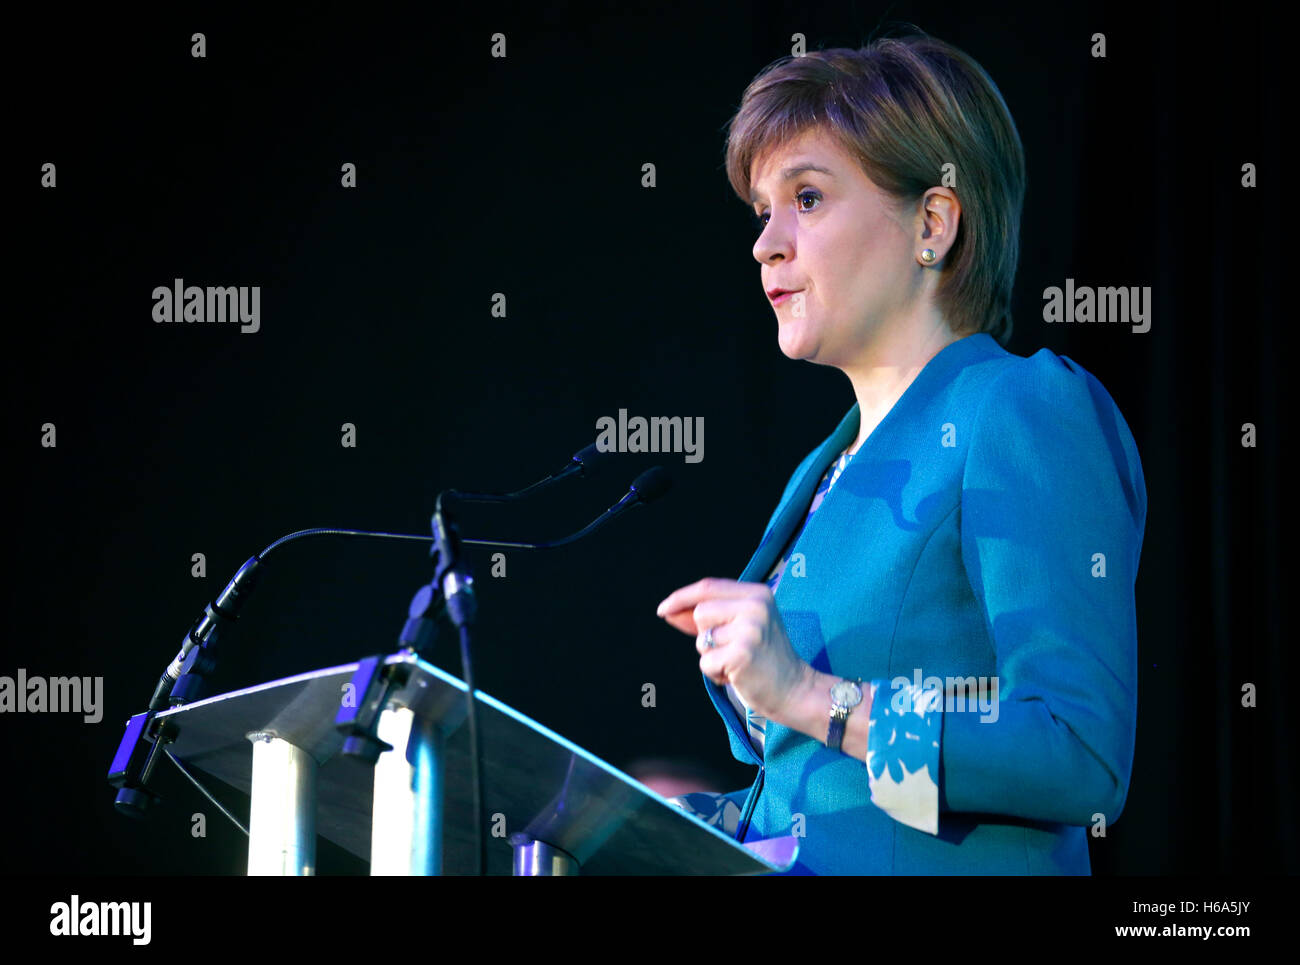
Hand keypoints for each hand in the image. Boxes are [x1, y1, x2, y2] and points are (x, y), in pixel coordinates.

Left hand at [655, 577, 812, 724]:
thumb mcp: (741, 627)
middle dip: (705, 636)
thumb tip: (668, 611)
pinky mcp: (742, 654)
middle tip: (733, 649)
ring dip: (712, 657)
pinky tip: (738, 675)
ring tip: (737, 662)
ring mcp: (750, 629)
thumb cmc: (763, 658)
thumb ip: (709, 616)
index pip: (708, 587)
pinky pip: (706, 662)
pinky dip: (716, 674)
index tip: (662, 609)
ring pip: (702, 640)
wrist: (795, 689)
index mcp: (757, 593)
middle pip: (701, 613)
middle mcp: (755, 606)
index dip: (681, 597)